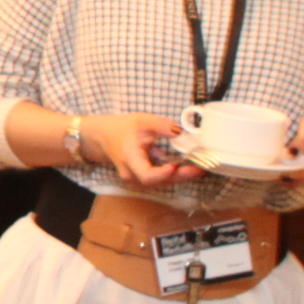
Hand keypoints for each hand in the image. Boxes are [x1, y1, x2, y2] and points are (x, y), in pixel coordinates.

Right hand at [73, 110, 199, 186]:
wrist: (104, 136)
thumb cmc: (122, 128)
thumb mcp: (142, 121)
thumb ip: (162, 126)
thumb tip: (181, 132)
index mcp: (130, 159)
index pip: (147, 175)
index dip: (163, 173)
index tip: (176, 164)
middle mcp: (133, 173)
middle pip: (158, 182)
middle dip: (180, 176)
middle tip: (200, 169)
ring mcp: (136, 178)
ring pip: (160, 182)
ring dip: (180, 176)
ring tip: (198, 168)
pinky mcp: (142, 177)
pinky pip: (159, 179)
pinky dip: (174, 174)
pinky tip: (188, 167)